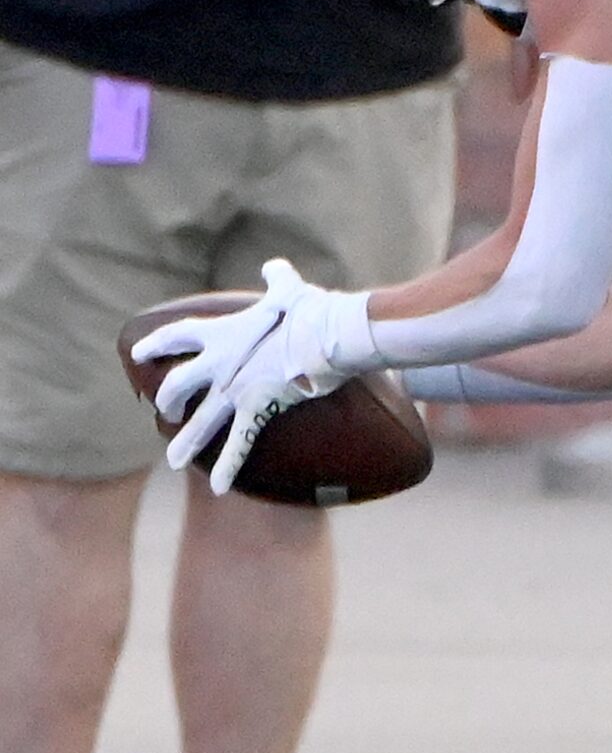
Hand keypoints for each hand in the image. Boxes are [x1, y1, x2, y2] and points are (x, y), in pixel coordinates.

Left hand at [131, 259, 376, 493]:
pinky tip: (217, 487)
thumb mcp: (291, 289)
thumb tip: (274, 266)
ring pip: (200, 420)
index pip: (177, 337)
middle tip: (168, 412)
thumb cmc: (313, 310)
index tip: (138, 353)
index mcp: (223, 332)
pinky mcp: (257, 409)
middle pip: (177, 384)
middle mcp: (220, 362)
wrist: (331, 334)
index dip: (155, 344)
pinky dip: (228, 465)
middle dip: (169, 400)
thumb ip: (277, 279)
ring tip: (173, 459)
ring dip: (185, 441)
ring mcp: (235, 388)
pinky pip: (239, 442)